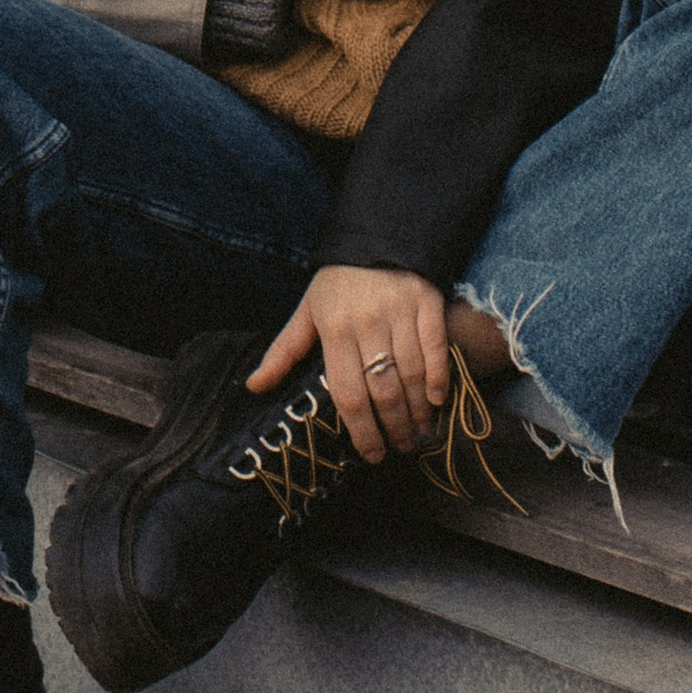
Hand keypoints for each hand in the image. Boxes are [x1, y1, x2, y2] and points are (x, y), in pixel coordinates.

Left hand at [250, 263, 450, 464]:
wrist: (375, 238)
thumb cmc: (337, 284)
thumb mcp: (306, 312)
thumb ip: (283, 352)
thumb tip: (254, 387)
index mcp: (333, 329)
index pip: (347, 392)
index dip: (361, 430)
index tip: (370, 454)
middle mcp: (367, 322)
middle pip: (382, 390)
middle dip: (392, 428)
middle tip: (399, 448)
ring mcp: (399, 311)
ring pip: (411, 374)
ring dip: (417, 411)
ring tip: (418, 434)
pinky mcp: (426, 302)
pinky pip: (435, 348)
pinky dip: (438, 378)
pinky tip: (435, 401)